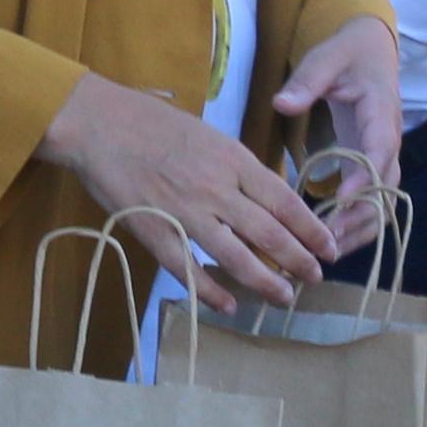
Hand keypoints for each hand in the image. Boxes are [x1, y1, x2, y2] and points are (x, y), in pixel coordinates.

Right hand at [36, 75, 326, 310]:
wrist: (97, 123)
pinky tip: (228, 305)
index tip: (329, 247)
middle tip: (315, 278)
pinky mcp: (155, 232)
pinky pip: (189, 270)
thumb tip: (266, 192)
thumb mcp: (207, 133)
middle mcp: (217, 188)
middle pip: (270, 234)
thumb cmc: (150, 121)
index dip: (311, 229)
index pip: (286, 201)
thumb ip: (235, 165)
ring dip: (265, 282)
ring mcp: (186, 213)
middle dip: (299, 260)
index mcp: (233, 159)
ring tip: (284, 296)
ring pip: (237, 257)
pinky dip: (211, 291)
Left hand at [263, 20, 401, 250]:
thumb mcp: (326, 58)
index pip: (379, 149)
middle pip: (386, 186)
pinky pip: (376, 201)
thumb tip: (282, 104)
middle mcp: (390, 139)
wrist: (372, 50)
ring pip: (385, 201)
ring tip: (329, 250)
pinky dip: (360, 223)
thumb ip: (306, 81)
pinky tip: (334, 241)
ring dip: (361, 227)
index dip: (365, 177)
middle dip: (360, 214)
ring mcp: (385, 155)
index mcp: (381, 112)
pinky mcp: (374, 164)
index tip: (342, 200)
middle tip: (327, 239)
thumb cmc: (348, 53)